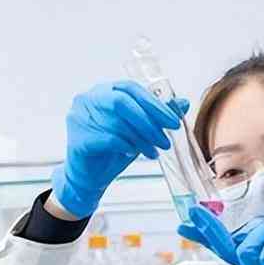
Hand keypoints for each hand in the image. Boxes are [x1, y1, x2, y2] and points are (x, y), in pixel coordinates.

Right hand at [50, 81, 188, 218]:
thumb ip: (158, 115)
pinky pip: (109, 139)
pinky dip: (127, 146)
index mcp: (104, 90)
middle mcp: (88, 99)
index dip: (154, 104)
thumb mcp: (140, 130)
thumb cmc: (115, 149)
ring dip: (141, 139)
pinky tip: (133, 154)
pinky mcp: (79, 138)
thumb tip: (184, 103)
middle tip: (166, 140)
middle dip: (149, 121)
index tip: (173, 121)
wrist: (90, 176)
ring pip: (117, 122)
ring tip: (154, 152)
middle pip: (123, 102)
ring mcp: (79, 117)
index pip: (131, 88)